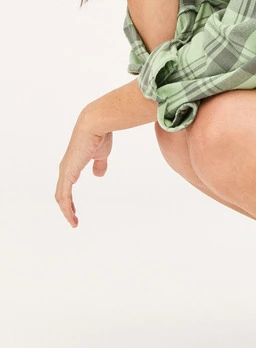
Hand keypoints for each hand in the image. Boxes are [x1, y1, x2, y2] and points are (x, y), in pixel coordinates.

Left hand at [55, 110, 113, 227]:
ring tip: (73, 222)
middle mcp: (66, 168)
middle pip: (61, 194)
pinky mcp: (68, 173)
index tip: (75, 211)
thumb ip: (99, 164)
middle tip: (73, 220)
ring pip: (61, 197)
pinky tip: (71, 215)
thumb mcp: (101, 154)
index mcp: (72, 164)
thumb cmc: (99, 136)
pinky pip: (64, 195)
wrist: (95, 125)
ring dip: (66, 211)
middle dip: (66, 208)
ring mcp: (65, 171)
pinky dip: (66, 207)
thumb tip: (98, 174)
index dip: (69, 200)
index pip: (66, 186)